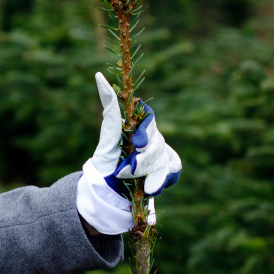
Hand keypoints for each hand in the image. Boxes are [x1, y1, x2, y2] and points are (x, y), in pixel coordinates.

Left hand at [77, 73, 180, 234]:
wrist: (109, 196)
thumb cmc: (106, 166)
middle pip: (158, 141)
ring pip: (166, 158)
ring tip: (139, 185)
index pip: (149, 118)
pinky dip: (164, 179)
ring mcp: (159, 154)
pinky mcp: (166, 170)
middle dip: (143, 160)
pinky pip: (174, 169)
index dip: (146, 130)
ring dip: (152, 173)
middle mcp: (149, 138)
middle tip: (126, 172)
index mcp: (136, 127)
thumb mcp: (107, 141)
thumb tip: (99, 77)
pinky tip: (152, 188)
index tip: (136, 144)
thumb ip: (111, 113)